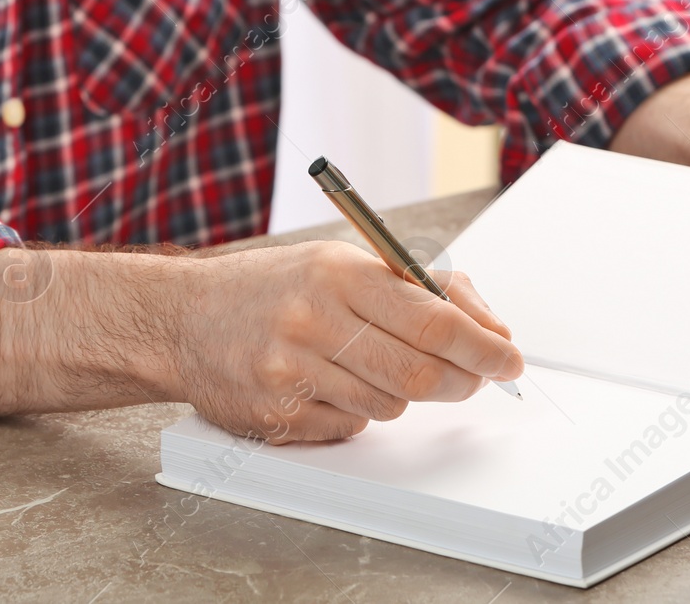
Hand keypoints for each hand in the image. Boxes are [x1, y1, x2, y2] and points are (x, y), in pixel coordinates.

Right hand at [168, 240, 523, 443]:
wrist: (180, 320)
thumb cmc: (270, 287)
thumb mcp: (339, 262)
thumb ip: (416, 287)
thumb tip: (488, 327)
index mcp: (335, 273)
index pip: (432, 321)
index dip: (483, 346)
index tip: (509, 358)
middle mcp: (311, 321)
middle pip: (420, 372)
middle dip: (462, 380)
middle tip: (475, 377)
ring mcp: (291, 373)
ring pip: (389, 404)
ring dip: (401, 391)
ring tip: (368, 364)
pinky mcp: (278, 416)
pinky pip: (351, 426)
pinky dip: (357, 411)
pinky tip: (328, 383)